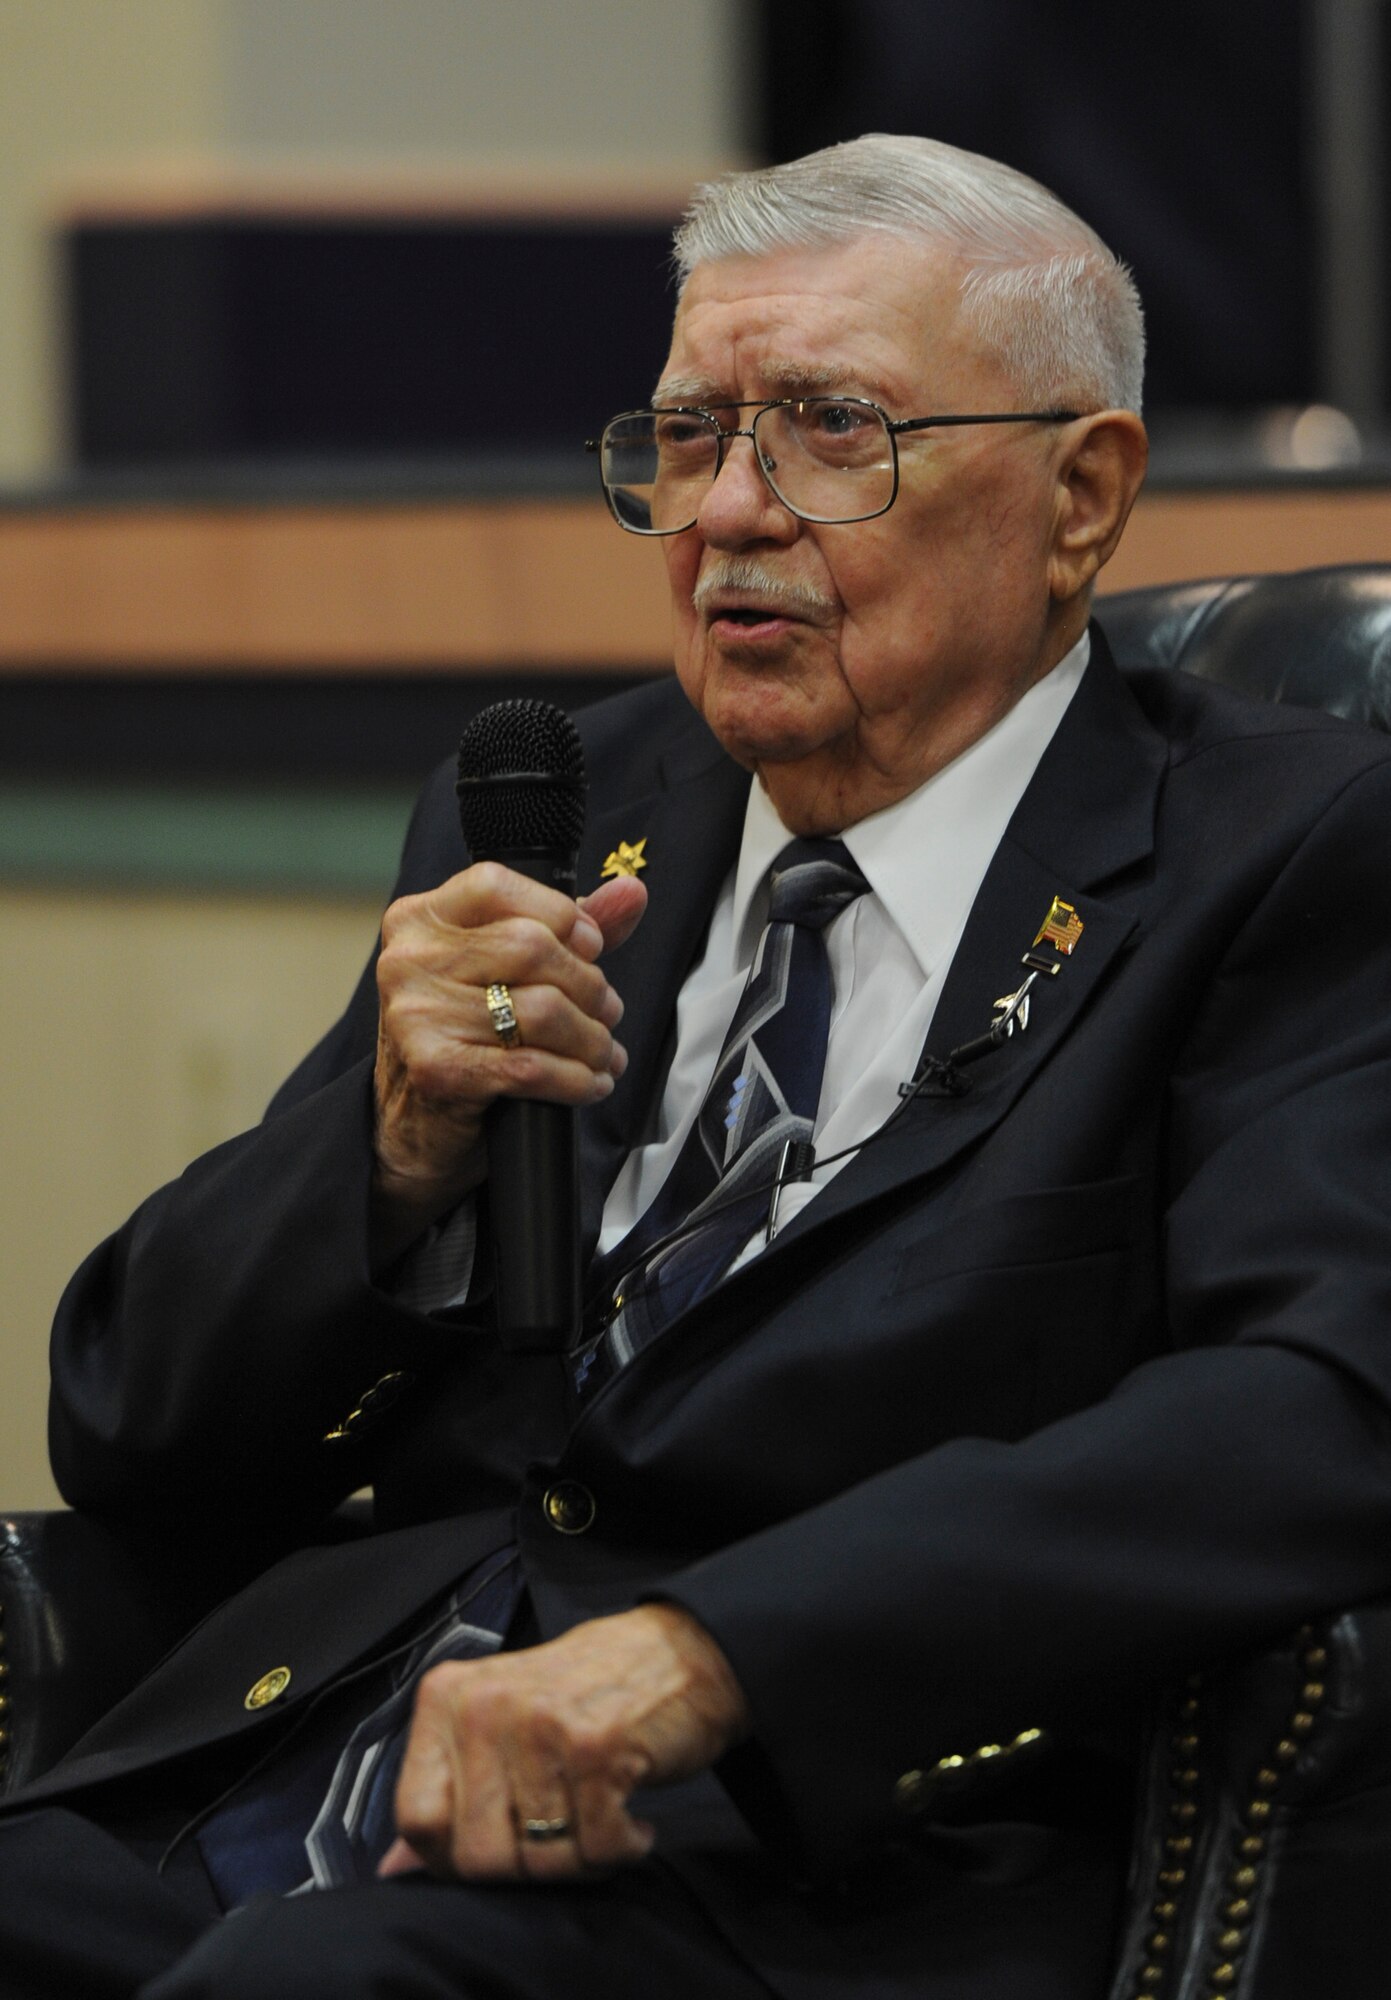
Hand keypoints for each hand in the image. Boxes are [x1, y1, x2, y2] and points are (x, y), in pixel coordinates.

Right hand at [372, 867, 646, 1248]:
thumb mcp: (505, 968)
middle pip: (531, 946)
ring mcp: (417, 1016)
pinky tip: (591, 1083)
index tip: (590, 947)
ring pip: (542, 1010)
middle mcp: (408, 960)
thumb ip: (566, 926)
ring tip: (603, 1052)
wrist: (413, 1125)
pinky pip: (532, 1067)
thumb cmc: (466, 1035)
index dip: (560, 913)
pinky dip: (576, 1079)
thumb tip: (631, 891)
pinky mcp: (436, 1070)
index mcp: (419, 919)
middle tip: (608, 1011)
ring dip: (592, 1038)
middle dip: (589, 984)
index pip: (496, 884)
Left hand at [378, 1603, 749, 1881]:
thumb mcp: (503, 1725)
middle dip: (529, 1863)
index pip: (415, 1818)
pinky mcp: (596, 1747)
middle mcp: (486, 1706)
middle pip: (478, 1855)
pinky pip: (597, 1849)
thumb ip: (449, 1791)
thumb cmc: (589, 1693)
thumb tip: (392, 1870)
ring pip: (540, 1860)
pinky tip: (633, 1816)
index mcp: (449, 1698)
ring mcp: (539, 1724)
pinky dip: (624, 1848)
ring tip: (602, 1817)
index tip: (501, 1846)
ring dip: (583, 1858)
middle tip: (566, 1833)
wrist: (681, 1652)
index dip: (454, 1857)